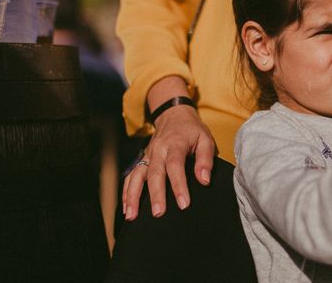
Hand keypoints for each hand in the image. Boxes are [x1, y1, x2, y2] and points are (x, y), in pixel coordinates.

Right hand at [122, 77, 216, 219]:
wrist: (173, 114)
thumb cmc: (191, 130)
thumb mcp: (205, 139)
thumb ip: (205, 159)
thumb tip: (204, 180)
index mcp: (175, 144)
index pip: (175, 166)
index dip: (179, 185)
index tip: (183, 204)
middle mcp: (158, 150)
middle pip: (154, 174)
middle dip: (155, 195)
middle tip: (158, 213)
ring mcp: (147, 155)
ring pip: (137, 176)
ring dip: (133, 196)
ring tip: (132, 216)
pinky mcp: (142, 160)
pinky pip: (130, 176)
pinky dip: (126, 192)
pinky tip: (127, 209)